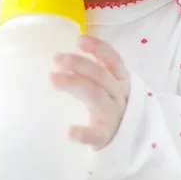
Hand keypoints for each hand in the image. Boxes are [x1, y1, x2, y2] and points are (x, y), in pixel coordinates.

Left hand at [52, 35, 130, 149]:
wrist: (128, 138)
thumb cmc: (109, 104)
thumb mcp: (106, 85)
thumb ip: (90, 73)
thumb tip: (60, 60)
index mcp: (121, 79)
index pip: (113, 59)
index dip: (98, 48)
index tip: (78, 40)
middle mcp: (119, 95)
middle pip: (100, 75)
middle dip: (78, 63)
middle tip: (56, 58)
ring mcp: (114, 115)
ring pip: (96, 96)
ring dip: (74, 84)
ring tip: (52, 79)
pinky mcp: (106, 136)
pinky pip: (96, 134)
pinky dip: (84, 133)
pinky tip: (69, 131)